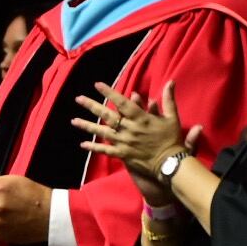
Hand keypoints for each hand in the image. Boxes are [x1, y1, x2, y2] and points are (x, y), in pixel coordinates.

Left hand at [72, 81, 197, 200]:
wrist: (170, 163)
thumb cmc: (171, 139)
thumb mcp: (172, 117)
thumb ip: (168, 99)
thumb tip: (170, 82)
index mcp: (140, 118)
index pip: (122, 103)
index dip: (109, 93)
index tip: (97, 85)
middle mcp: (129, 129)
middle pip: (107, 115)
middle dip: (92, 106)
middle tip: (78, 99)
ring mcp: (124, 142)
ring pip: (102, 132)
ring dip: (87, 126)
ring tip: (74, 121)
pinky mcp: (122, 154)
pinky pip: (105, 151)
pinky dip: (94, 148)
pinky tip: (82, 144)